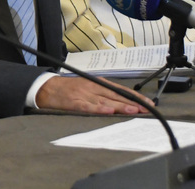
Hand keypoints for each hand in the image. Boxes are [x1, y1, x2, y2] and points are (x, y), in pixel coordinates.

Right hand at [35, 76, 149, 114]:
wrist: (46, 87)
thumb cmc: (68, 89)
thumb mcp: (87, 86)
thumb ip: (102, 94)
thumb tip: (120, 103)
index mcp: (97, 83)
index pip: (120, 90)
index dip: (134, 97)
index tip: (148, 103)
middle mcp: (92, 87)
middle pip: (116, 95)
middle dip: (132, 103)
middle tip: (146, 109)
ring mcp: (83, 94)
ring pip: (105, 101)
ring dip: (120, 106)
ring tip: (134, 111)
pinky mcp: (74, 102)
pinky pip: (88, 106)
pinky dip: (98, 109)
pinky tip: (108, 112)